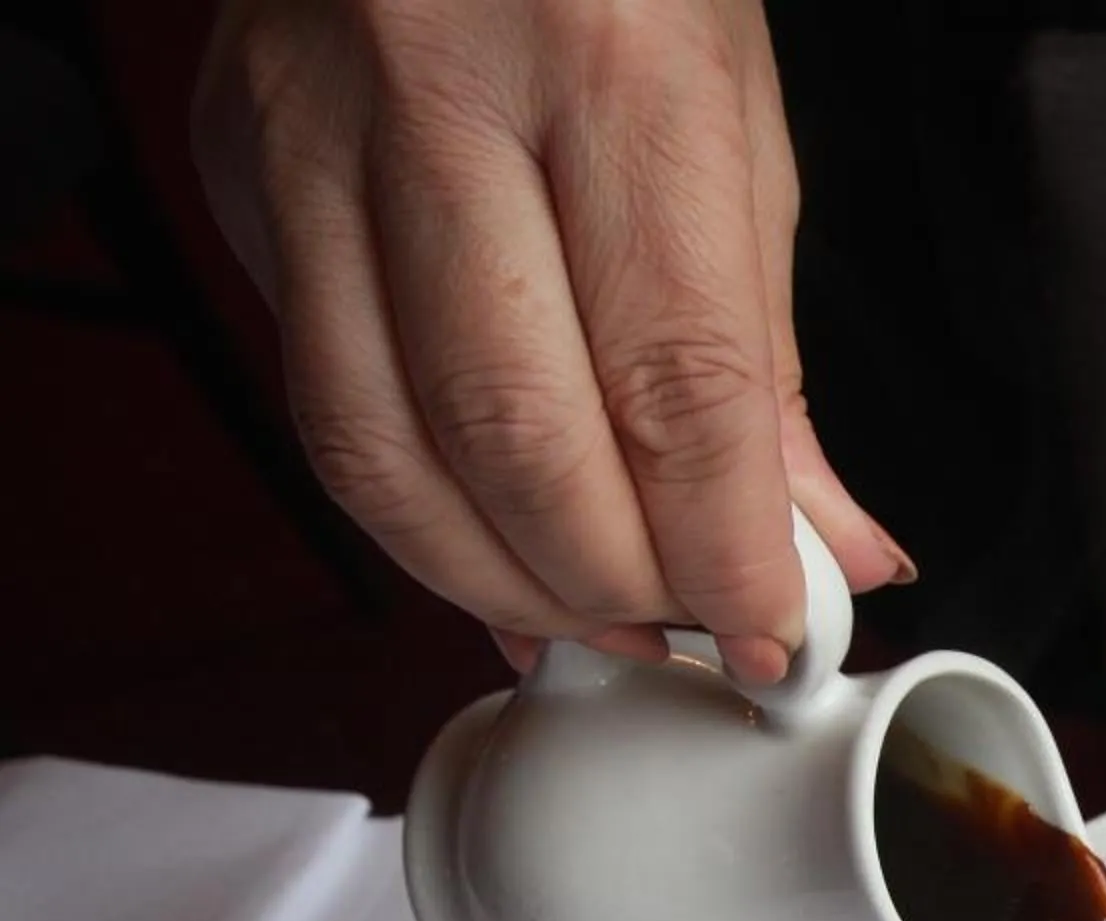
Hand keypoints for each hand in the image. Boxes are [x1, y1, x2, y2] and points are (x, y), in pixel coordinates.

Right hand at [191, 0, 907, 681]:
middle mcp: (435, 95)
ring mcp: (309, 136)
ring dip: (503, 582)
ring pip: (382, 452)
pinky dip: (418, 518)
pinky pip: (324, 404)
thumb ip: (764, 354)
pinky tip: (494, 556)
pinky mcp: (241, 175)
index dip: (729, 549)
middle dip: (618, 584)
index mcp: (608, 64)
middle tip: (690, 626)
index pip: (675, 381)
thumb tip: (825, 543)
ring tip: (599, 618)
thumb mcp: (737, 121)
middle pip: (517, 437)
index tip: (775, 632)